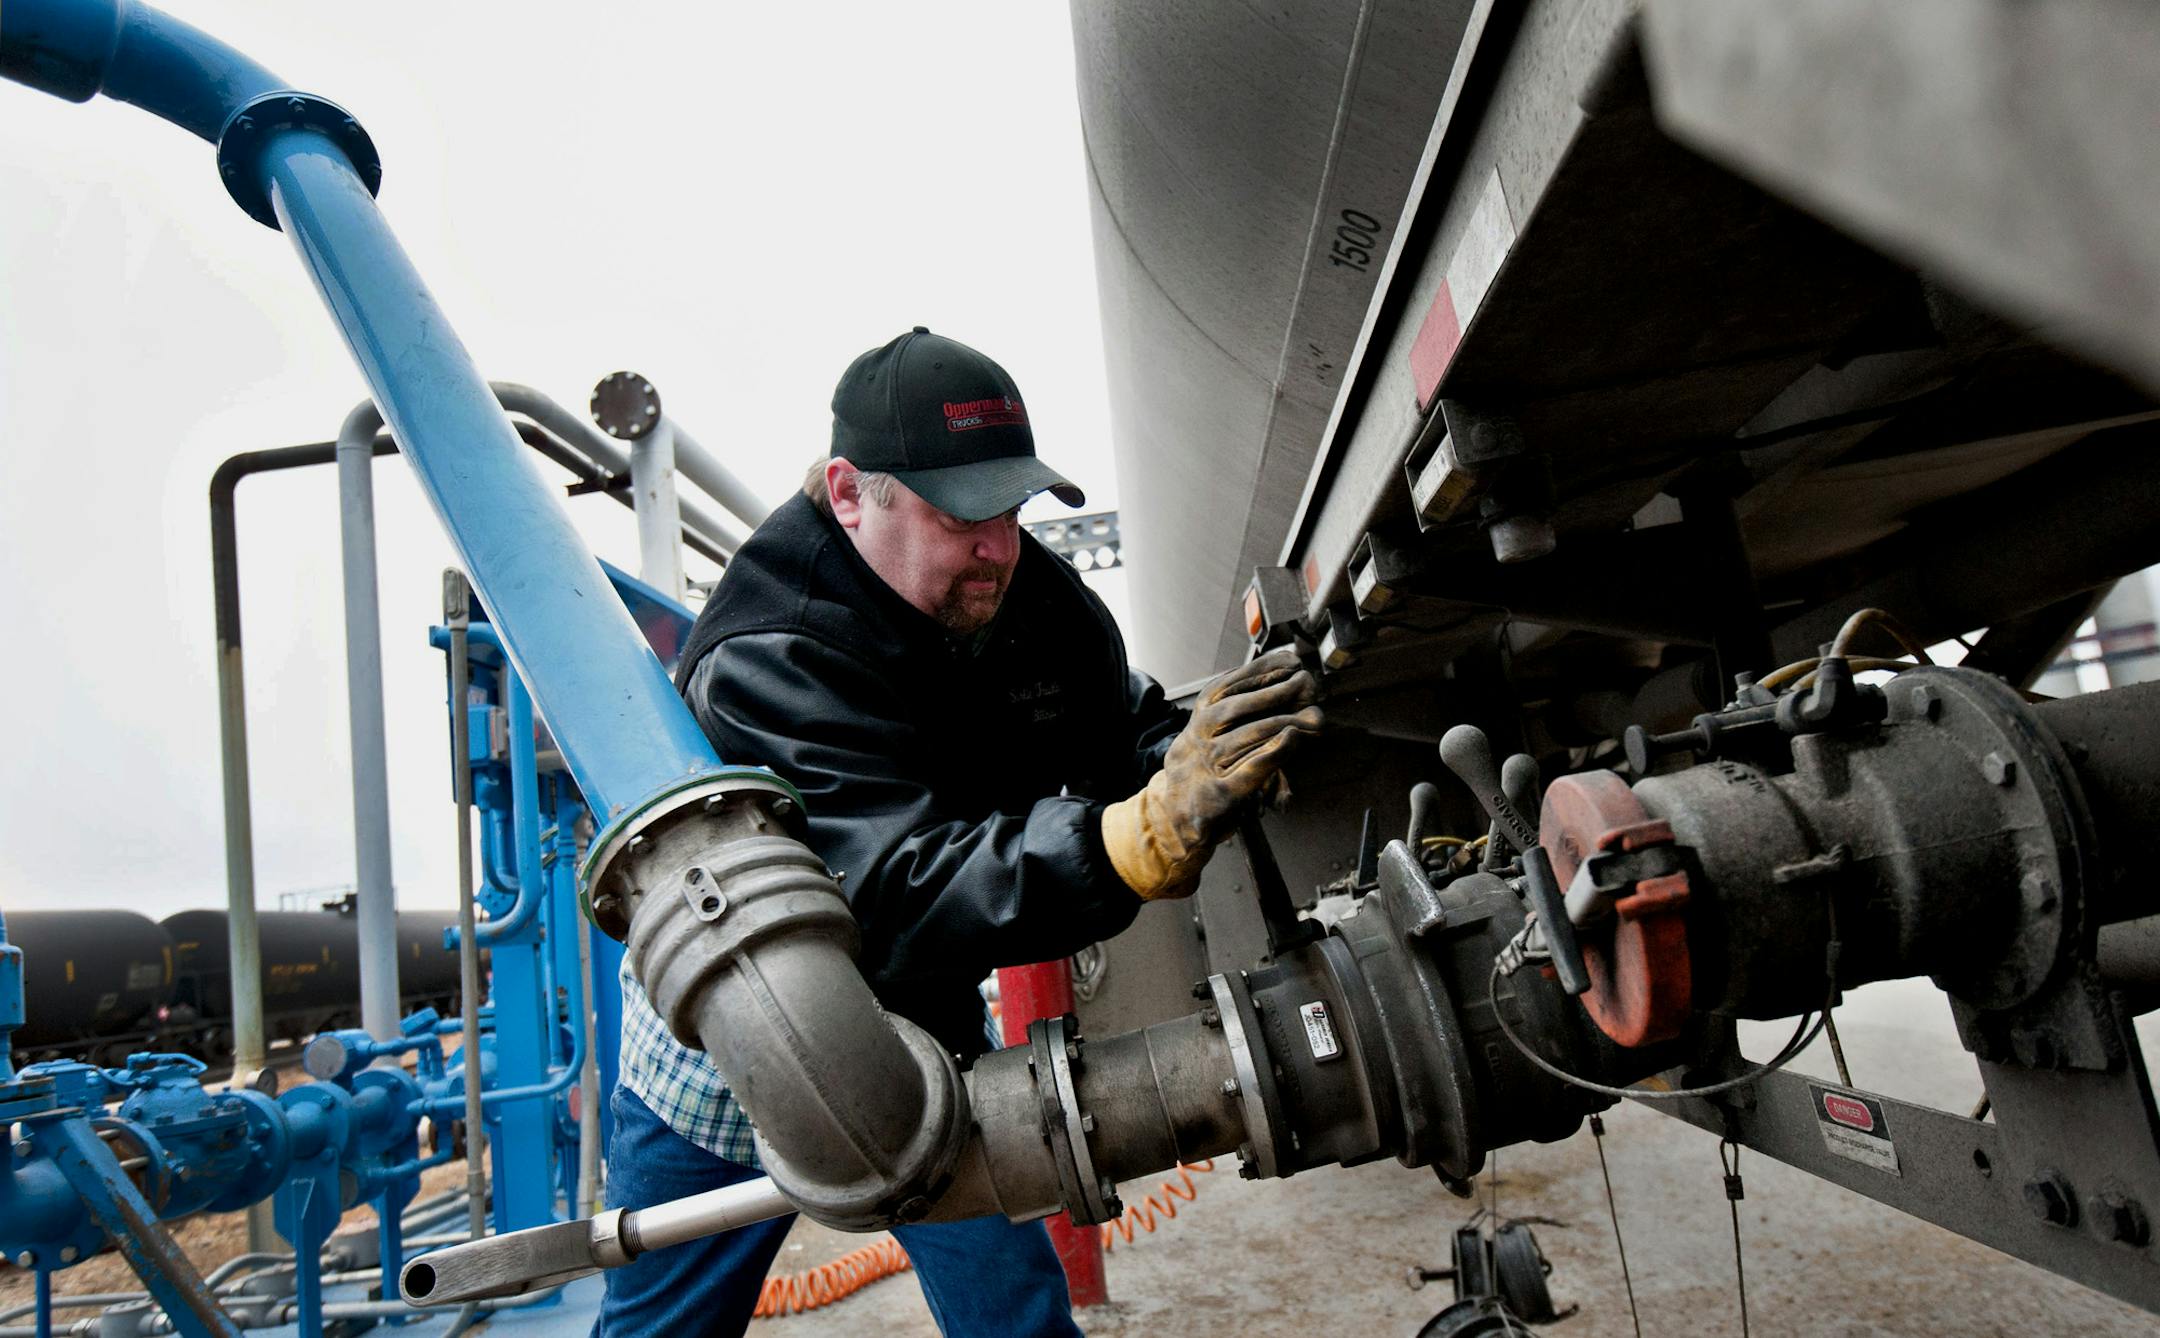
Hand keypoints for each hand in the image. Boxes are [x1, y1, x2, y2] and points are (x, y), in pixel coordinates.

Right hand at [1101, 648, 1322, 898]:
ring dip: (1286, 722)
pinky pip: (1251, 769)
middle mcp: (1200, 737)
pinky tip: (1293, 739)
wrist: (1171, 820)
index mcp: (1199, 718)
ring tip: (1313, 715)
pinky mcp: (1221, 794)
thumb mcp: (1210, 734)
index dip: (1262, 670)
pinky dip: (1275, 752)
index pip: (1229, 685)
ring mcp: (1208, 765)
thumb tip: (1286, 685)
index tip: (1290, 660)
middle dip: (1276, 691)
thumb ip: (1241, 713)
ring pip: (1249, 736)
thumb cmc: (1200, 772)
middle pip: (1238, 706)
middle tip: (1307, 684)